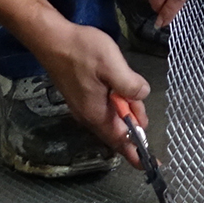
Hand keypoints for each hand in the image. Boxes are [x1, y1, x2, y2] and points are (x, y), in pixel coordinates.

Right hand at [33, 20, 151, 165]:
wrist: (52, 39)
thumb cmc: (80, 50)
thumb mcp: (112, 65)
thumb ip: (130, 84)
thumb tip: (141, 96)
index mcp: (96, 113)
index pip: (121, 141)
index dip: (137, 153)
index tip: (151, 163)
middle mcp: (89, 115)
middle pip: (119, 130)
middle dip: (134, 120)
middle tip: (137, 98)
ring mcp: (84, 107)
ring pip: (112, 117)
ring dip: (126, 108)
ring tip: (129, 86)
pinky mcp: (82, 96)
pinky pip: (105, 107)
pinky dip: (117, 101)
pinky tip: (118, 84)